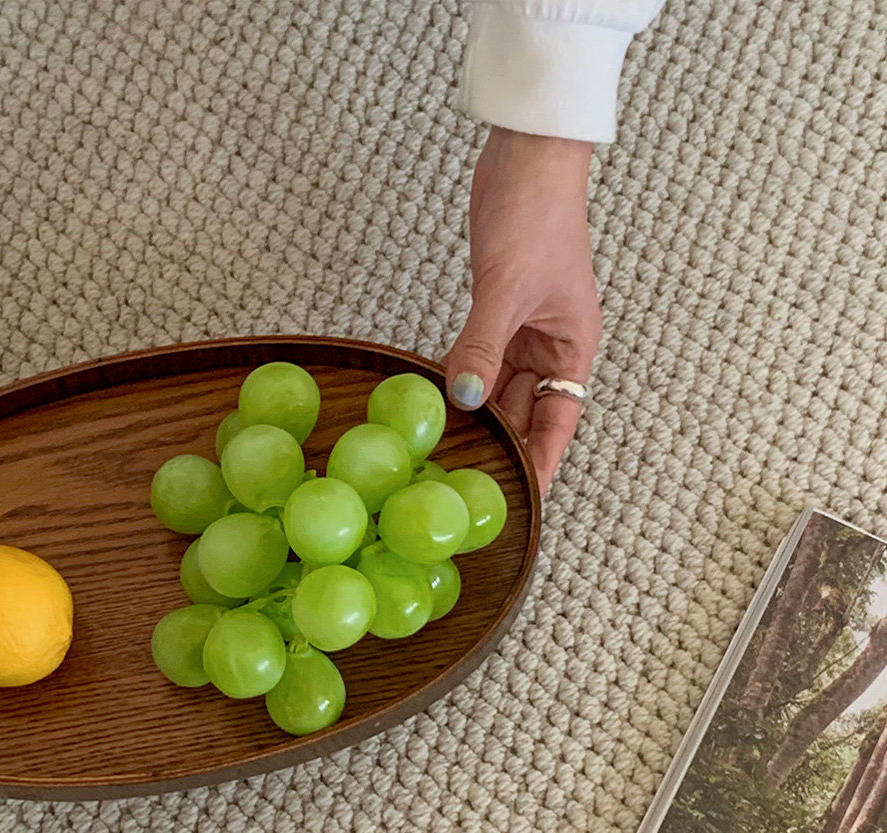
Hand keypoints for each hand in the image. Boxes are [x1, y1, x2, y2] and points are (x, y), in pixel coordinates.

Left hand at [444, 127, 601, 495]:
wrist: (527, 156)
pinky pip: (480, 360)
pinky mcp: (496, 313)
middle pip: (528, 409)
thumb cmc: (538, 214)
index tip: (528, 498)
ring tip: (450, 454)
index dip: (545, 459)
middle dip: (505, 444)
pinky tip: (438, 402)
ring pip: (500, 387)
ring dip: (478, 415)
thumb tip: (463, 398)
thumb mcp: (507, 287)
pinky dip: (461, 379)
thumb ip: (483, 345)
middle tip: (472, 483)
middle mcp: (551, 345)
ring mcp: (522, 330)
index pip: (560, 417)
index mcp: (572, 345)